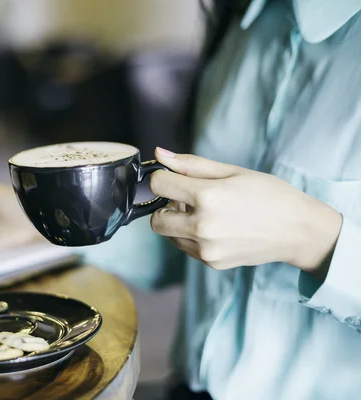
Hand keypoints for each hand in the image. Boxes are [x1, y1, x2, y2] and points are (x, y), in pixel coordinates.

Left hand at [149, 148, 342, 277]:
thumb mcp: (231, 171)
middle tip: (187, 199)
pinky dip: (190, 236)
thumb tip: (158, 154)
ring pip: (168, 234)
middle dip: (164, 206)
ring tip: (206, 213)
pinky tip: (215, 227)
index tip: (174, 177)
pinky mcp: (211, 262)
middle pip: (155, 218)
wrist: (298, 230)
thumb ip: (191, 164)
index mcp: (207, 197)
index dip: (162, 177)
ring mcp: (206, 249)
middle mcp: (202, 226)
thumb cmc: (268, 194)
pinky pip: (185, 247)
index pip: (157, 185)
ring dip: (177, 222)